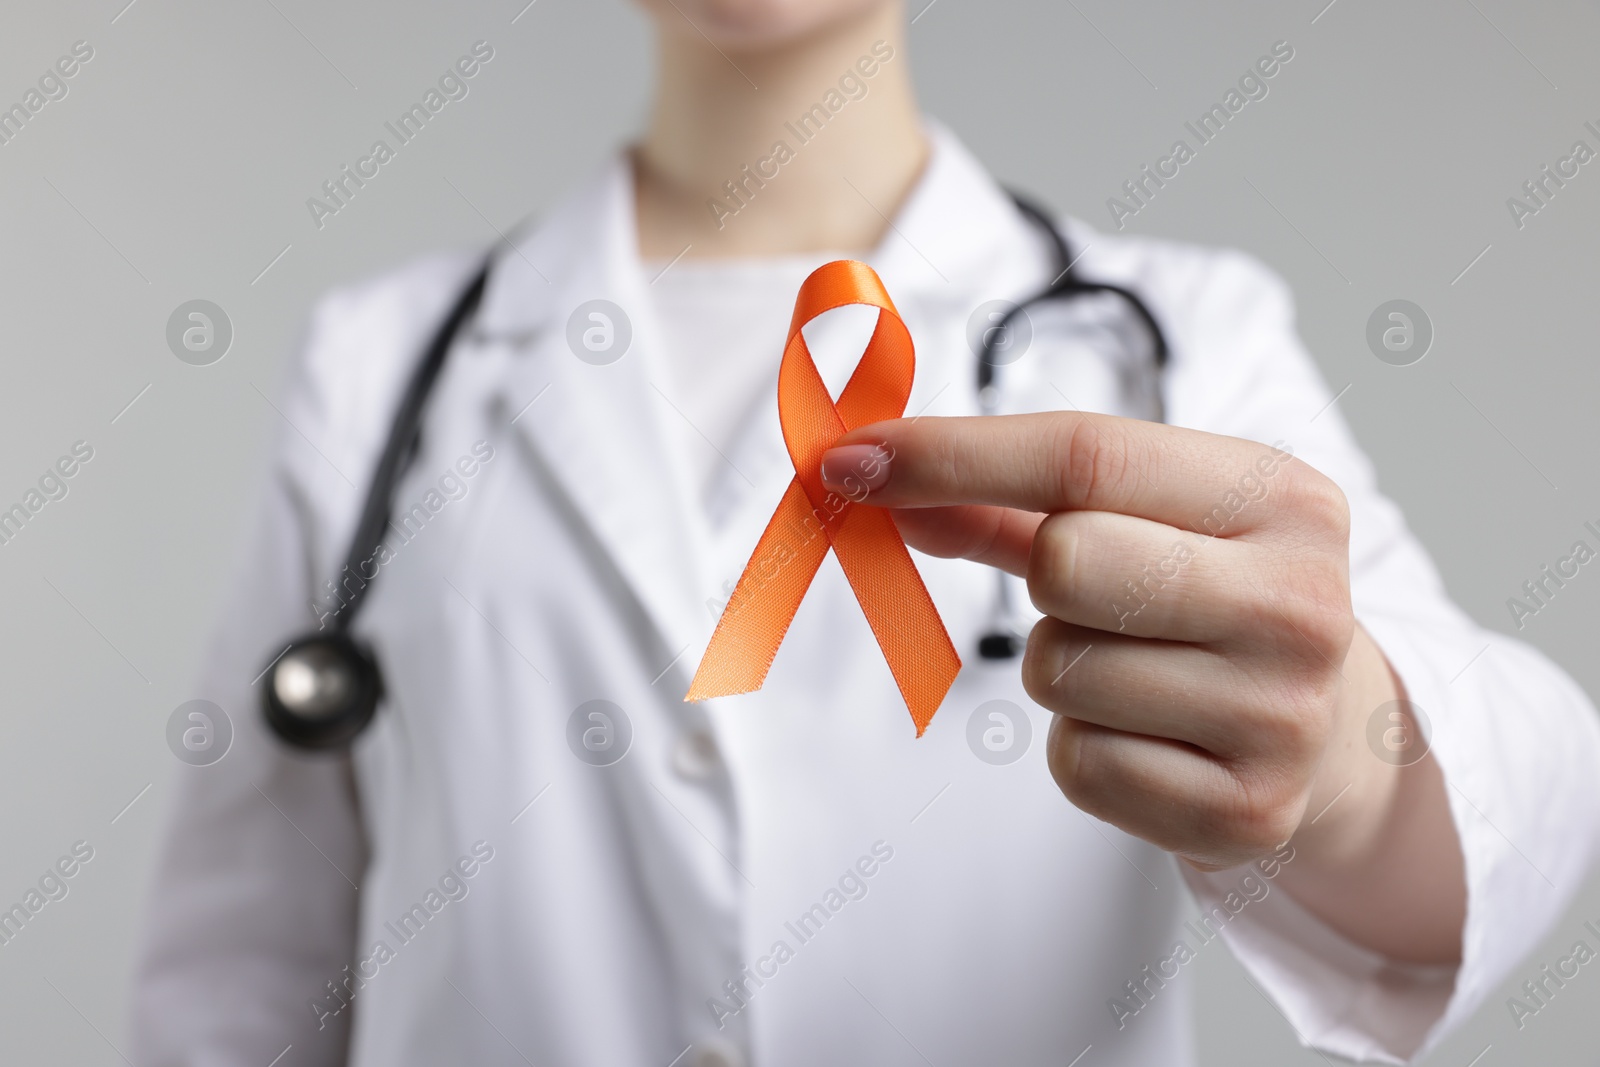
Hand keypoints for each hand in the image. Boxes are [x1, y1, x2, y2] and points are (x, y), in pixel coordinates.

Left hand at [820, 412, 1463, 961]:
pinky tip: (1147, 737)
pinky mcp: (1249, 813)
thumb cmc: (1205, 604)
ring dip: (1062, 671)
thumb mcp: (1139, 526)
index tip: (849, 460)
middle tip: (1088, 600)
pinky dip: (1081, 749)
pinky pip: (1077, 764)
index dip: (950, 454)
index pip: (1084, 454)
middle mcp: (1302, 602)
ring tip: (1136, 672)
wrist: (1330, 735)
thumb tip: (870, 476)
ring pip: (1057, 671)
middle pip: (1066, 562)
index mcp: (1284, 498)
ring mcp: (1284, 716)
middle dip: (1041, 583)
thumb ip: (1004, 502)